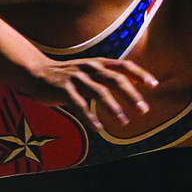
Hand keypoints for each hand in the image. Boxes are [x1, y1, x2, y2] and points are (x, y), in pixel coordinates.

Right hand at [23, 56, 157, 131]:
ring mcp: (76, 78)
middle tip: (144, 110)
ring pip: (99, 92)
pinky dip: (90, 117)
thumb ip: (109, 76)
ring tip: (124, 122)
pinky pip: (79, 105)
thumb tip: (134, 86)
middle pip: (115, 79)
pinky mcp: (63, 90)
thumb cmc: (68, 76)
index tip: (154, 85)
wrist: (37, 73)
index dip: (140, 74)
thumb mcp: (90, 71)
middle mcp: (89, 68)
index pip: (123, 65)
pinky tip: (98, 128)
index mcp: (98, 63)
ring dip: (114, 108)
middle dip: (131, 95)